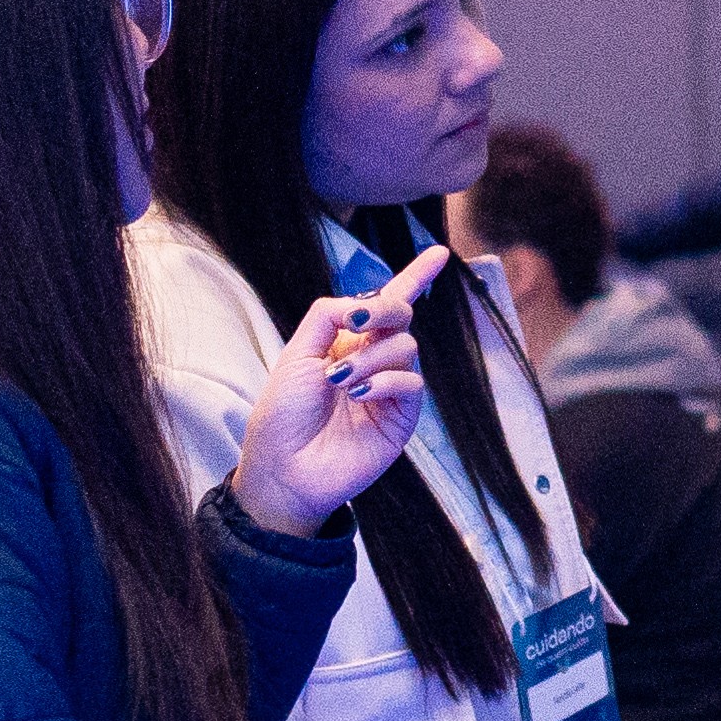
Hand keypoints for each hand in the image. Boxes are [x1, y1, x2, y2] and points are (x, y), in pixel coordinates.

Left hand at [231, 243, 449, 535]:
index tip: (438, 253)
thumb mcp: (296, 353)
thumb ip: (327, 316)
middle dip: (388, 309)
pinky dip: (386, 380)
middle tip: (361, 320)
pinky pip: (412, 382)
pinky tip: (359, 393)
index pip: (385, 305)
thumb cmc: (281, 414)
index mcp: (346, 342)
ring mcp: (389, 388)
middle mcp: (372, 360)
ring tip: (340, 380)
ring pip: (405, 346)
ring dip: (372, 356)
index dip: (414, 277)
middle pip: (401, 316)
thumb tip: (362, 300)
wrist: (283, 468)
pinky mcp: (401, 417)